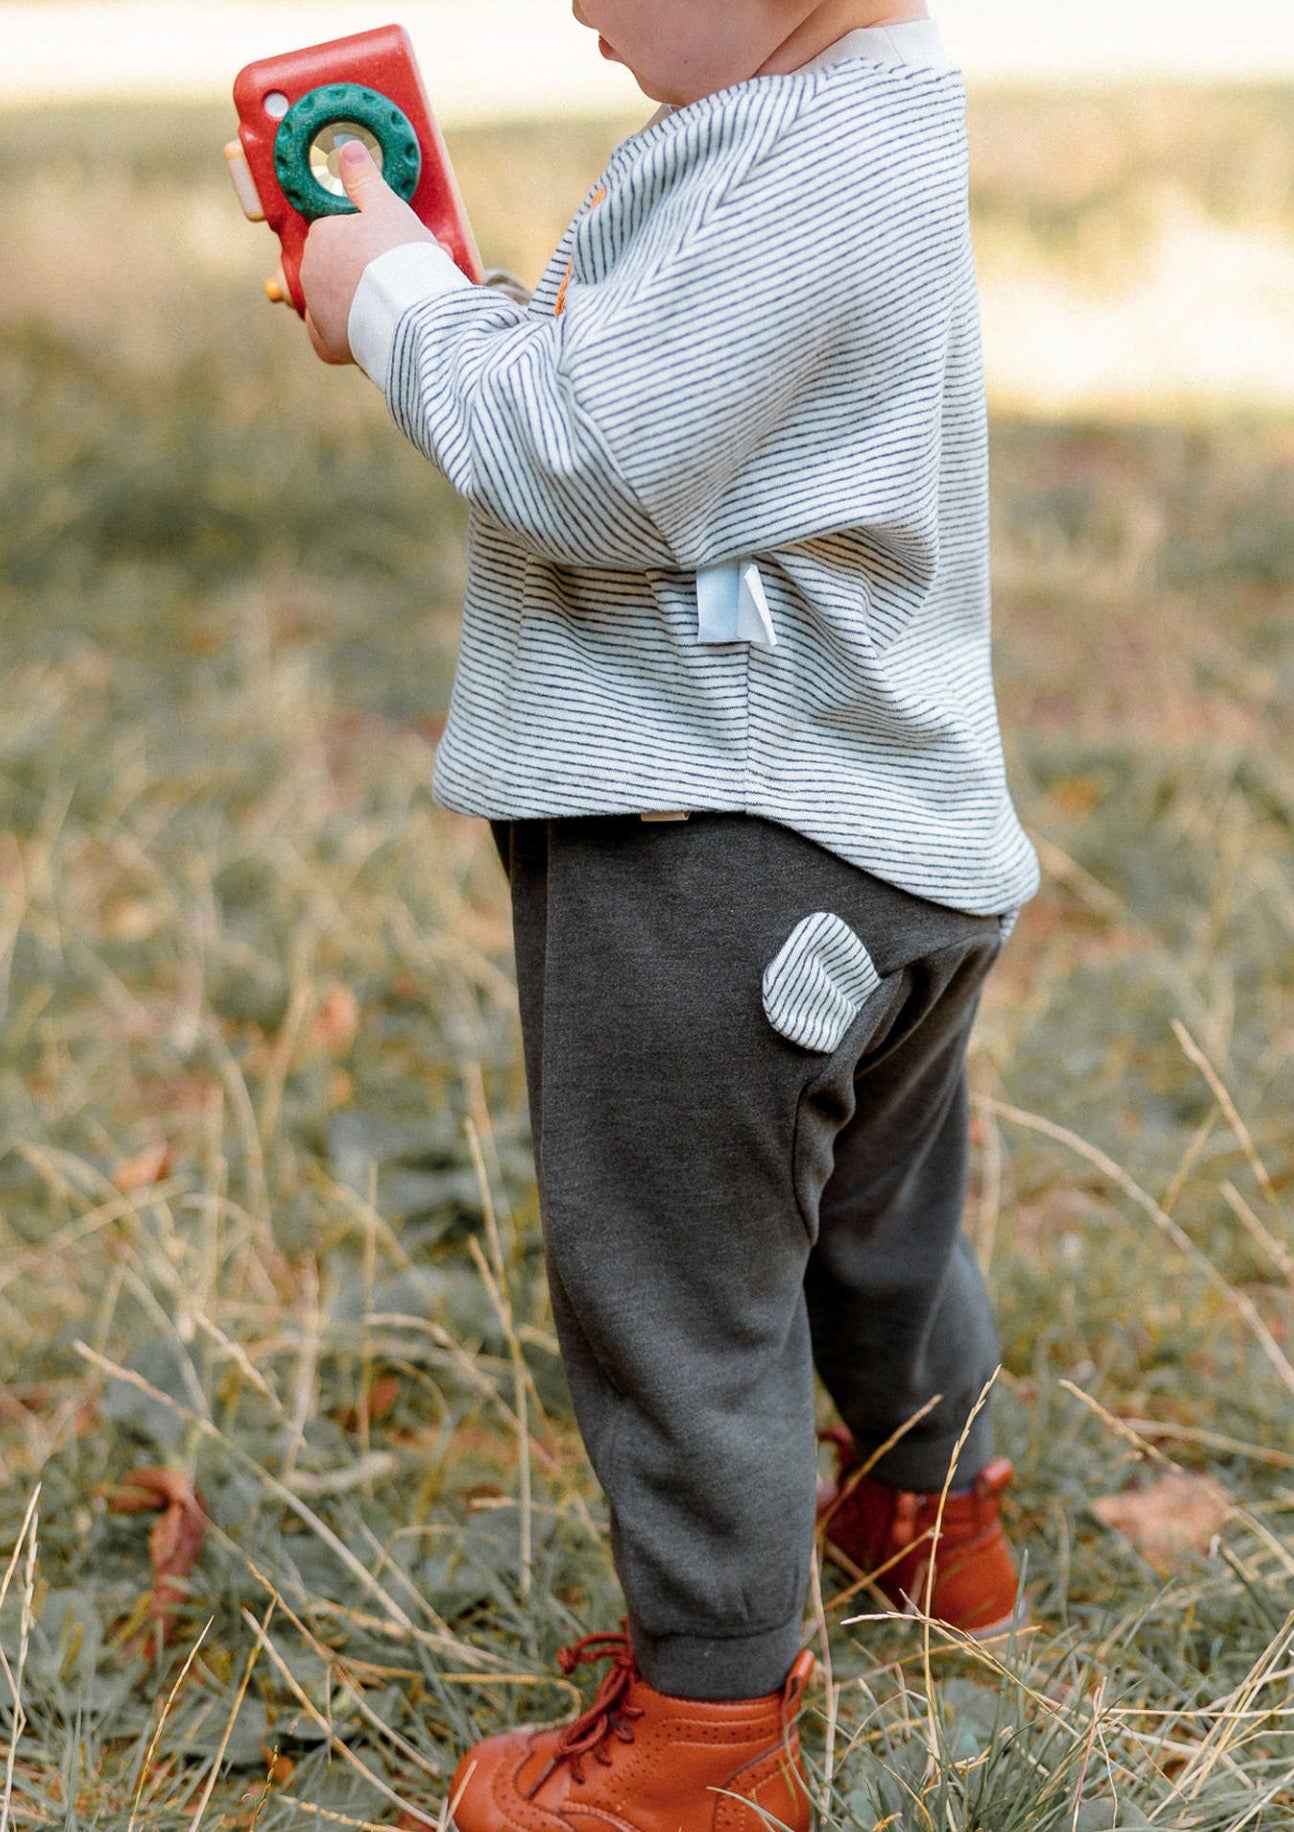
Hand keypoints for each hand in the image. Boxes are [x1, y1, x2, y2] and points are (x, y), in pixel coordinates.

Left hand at [299, 139, 440, 364]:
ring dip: (354, 302)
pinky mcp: (327, 344)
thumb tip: (347, 150)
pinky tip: (360, 333)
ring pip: (332, 302)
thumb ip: (365, 179)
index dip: (364, 241)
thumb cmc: (401, 257)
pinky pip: (327, 339)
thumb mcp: (388, 207)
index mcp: (322, 236)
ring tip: (392, 305)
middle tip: (396, 276)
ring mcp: (317, 310)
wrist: (412, 313)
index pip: (335, 234)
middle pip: (334, 269)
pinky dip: (341, 337)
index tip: (388, 248)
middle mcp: (310, 272)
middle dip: (360, 272)